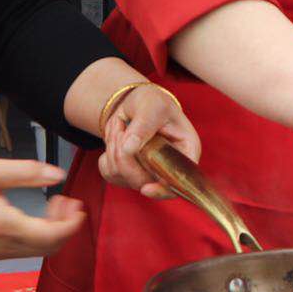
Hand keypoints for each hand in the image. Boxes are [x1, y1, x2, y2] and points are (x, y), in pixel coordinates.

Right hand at [0, 159, 84, 259]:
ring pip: (37, 251)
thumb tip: (58, 174)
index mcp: (2, 226)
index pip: (51, 236)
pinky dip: (37, 236)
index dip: (72, 224)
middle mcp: (0, 247)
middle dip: (66, 227)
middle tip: (68, 201)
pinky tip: (35, 214)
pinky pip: (23, 250)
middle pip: (49, 248)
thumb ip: (26, 173)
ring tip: (54, 204)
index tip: (79, 205)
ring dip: (53, 231)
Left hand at [99, 84, 202, 198]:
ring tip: (121, 127)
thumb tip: (130, 148)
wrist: (135, 103)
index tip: (146, 189)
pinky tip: (116, 138)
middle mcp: (168, 167)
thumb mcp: (152, 106)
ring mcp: (147, 173)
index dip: (163, 189)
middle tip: (122, 130)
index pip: (180, 181)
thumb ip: (144, 125)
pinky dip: (106, 155)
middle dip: (126, 158)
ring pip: (122, 177)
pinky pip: (110, 174)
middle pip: (144, 181)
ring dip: (114, 150)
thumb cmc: (152, 102)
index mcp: (185, 151)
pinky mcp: (127, 173)